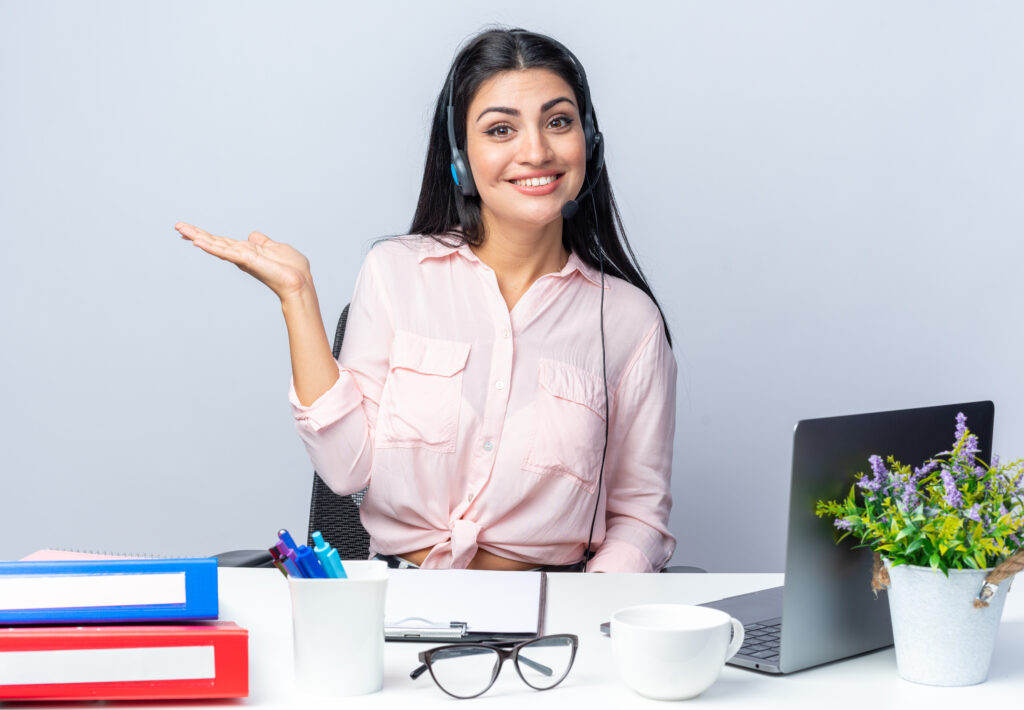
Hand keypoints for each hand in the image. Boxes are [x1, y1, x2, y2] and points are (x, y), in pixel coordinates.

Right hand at [176, 222, 312, 300]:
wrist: (299, 282)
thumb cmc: (292, 269)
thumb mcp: (277, 248)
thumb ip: (263, 242)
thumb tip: (253, 236)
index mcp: (247, 252)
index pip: (223, 242)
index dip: (207, 236)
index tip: (191, 230)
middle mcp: (241, 256)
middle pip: (214, 242)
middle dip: (196, 234)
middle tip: (177, 226)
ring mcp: (242, 258)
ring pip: (216, 245)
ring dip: (198, 237)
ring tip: (181, 229)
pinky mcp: (246, 260)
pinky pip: (226, 252)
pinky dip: (212, 247)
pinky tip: (198, 241)